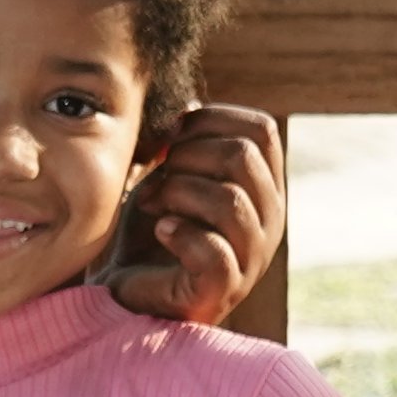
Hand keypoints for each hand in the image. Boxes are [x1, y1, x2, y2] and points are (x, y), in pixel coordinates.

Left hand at [103, 102, 286, 326]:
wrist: (125, 292)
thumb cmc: (149, 231)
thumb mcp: (170, 176)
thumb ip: (187, 143)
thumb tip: (190, 105)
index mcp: (264, 187)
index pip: (262, 129)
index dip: (211, 119)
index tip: (169, 137)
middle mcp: (271, 222)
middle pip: (243, 156)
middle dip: (186, 156)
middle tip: (154, 176)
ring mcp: (252, 259)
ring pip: (229, 200)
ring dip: (177, 192)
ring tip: (149, 204)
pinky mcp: (224, 291)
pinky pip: (213, 250)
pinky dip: (178, 232)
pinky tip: (161, 231)